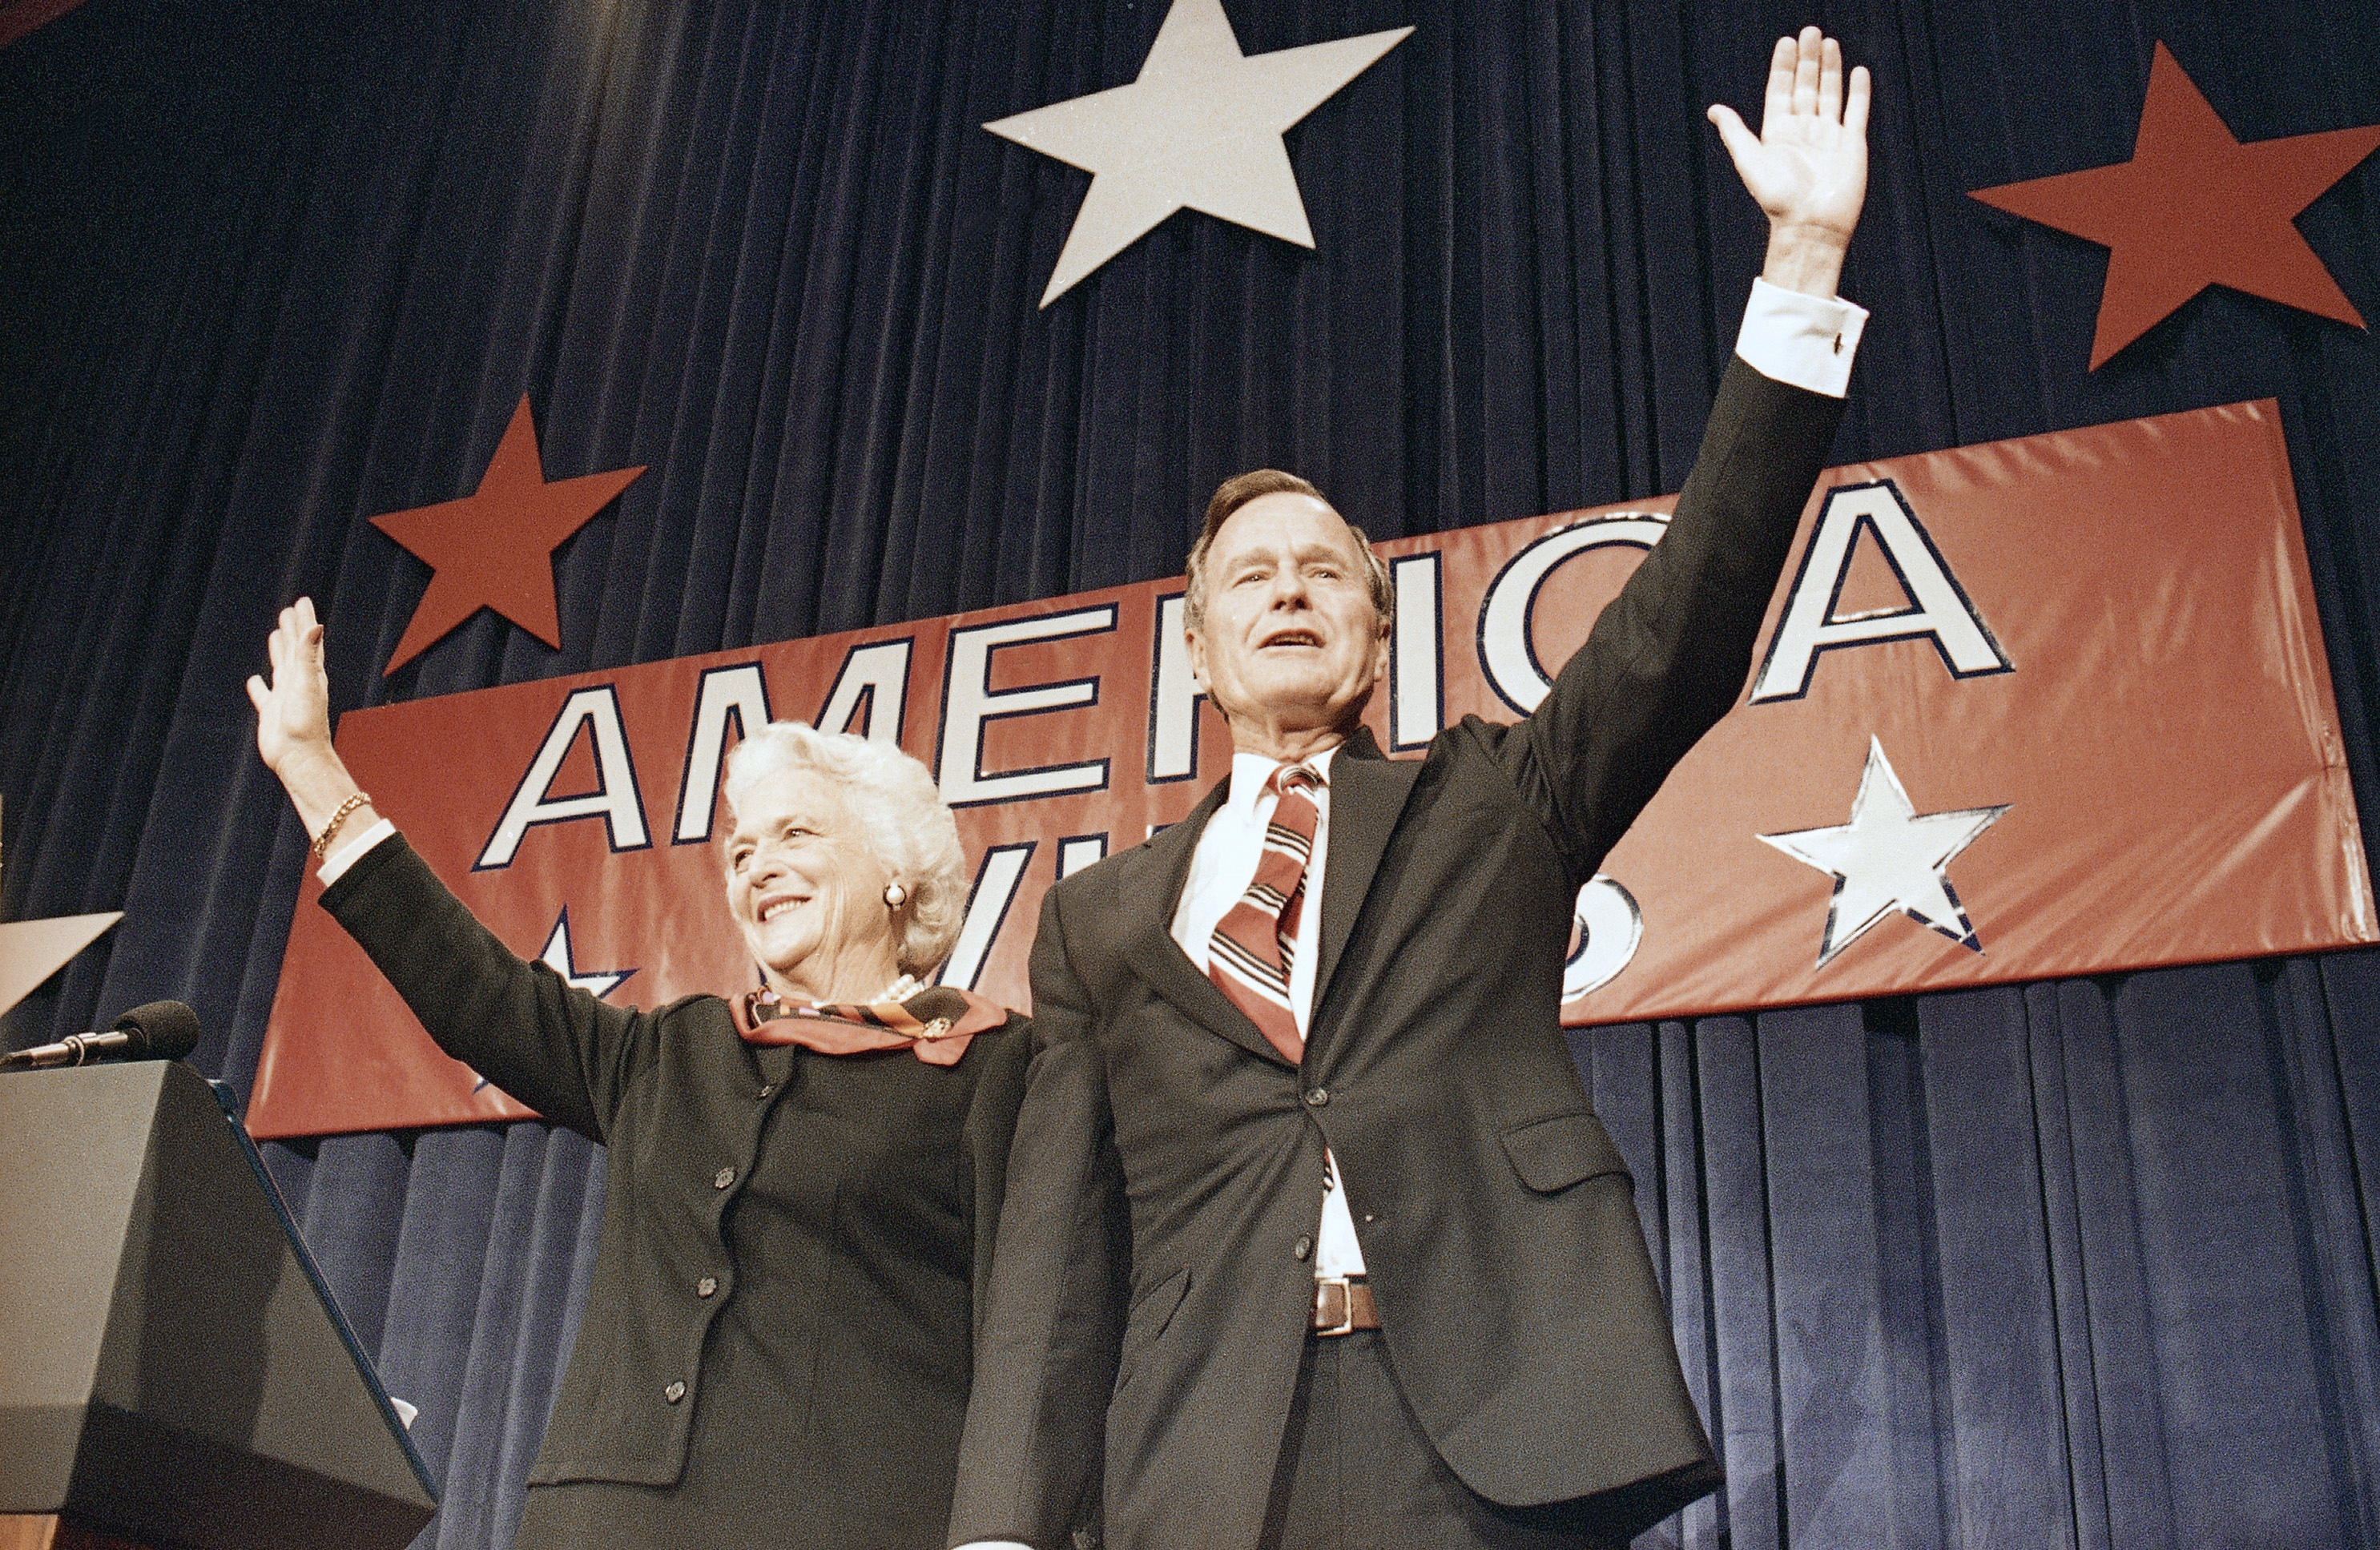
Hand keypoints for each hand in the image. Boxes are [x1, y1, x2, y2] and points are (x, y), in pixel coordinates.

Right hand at [246, 597, 335, 776]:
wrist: (298, 756)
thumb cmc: (305, 722)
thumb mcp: (307, 682)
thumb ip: (309, 654)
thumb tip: (315, 625)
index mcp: (310, 674)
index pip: (307, 640)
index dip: (304, 620)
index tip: (302, 601)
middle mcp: (299, 683)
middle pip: (295, 650)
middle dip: (292, 630)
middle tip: (288, 611)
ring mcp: (285, 697)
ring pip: (280, 667)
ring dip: (278, 651)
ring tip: (275, 635)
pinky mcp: (271, 713)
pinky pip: (263, 695)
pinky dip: (258, 687)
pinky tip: (254, 680)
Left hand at [1708, 27, 1870, 296]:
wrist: (1810, 225)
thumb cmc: (1777, 198)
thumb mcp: (1750, 161)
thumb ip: (1734, 133)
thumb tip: (1714, 109)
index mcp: (1778, 133)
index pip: (1780, 91)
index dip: (1783, 67)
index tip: (1786, 42)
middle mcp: (1803, 131)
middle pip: (1805, 86)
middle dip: (1808, 59)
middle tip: (1810, 31)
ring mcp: (1828, 136)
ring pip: (1830, 93)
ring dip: (1830, 68)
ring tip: (1829, 42)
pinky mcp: (1852, 144)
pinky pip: (1856, 112)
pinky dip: (1858, 92)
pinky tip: (1857, 72)